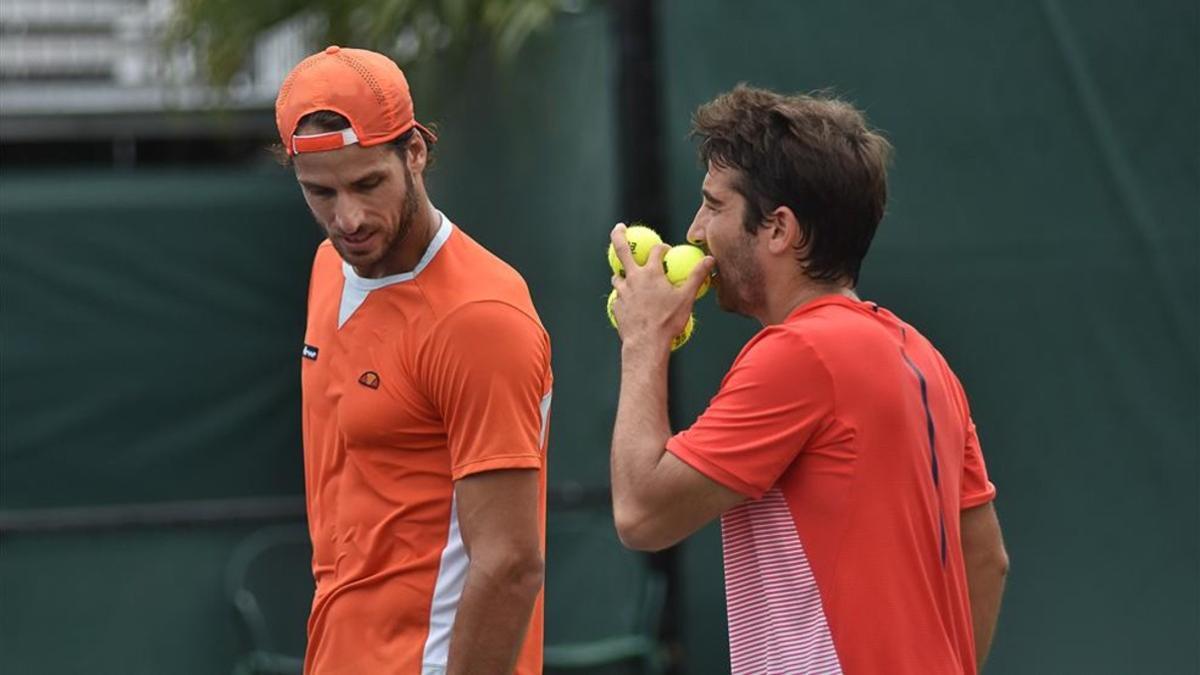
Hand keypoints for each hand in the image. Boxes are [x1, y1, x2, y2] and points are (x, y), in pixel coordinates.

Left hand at [610, 222, 713, 350]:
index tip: (667, 251)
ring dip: (622, 272)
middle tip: (619, 227)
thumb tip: (710, 259)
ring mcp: (622, 292)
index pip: (657, 251)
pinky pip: (618, 297)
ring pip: (618, 276)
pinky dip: (622, 295)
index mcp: (651, 273)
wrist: (646, 343)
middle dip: (620, 235)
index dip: (663, 248)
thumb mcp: (687, 298)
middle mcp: (634, 278)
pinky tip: (627, 300)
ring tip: (625, 274)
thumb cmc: (668, 320)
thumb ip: (697, 276)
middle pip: (622, 250)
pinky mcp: (616, 306)